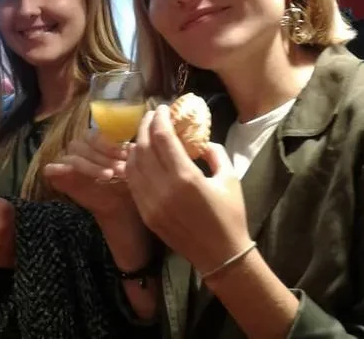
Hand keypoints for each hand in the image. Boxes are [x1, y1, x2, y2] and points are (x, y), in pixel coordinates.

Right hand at [44, 129, 134, 219]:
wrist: (119, 207)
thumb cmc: (124, 182)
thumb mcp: (130, 166)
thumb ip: (128, 154)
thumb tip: (132, 147)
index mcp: (93, 141)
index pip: (95, 136)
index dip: (109, 145)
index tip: (126, 156)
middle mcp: (78, 149)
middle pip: (84, 145)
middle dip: (104, 158)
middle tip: (121, 170)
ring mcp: (65, 162)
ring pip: (73, 158)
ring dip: (92, 166)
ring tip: (109, 176)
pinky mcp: (55, 177)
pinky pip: (51, 169)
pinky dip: (59, 169)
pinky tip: (71, 174)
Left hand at [126, 106, 250, 273]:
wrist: (221, 256)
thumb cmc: (230, 215)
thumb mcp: (230, 177)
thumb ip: (215, 152)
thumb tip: (199, 140)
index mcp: (186, 177)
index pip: (162, 138)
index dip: (159, 118)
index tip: (162, 107)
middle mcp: (163, 188)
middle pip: (144, 147)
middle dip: (146, 126)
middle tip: (152, 115)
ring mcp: (151, 203)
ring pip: (133, 165)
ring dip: (137, 145)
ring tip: (145, 134)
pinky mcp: (146, 214)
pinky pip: (133, 183)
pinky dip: (133, 166)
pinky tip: (139, 157)